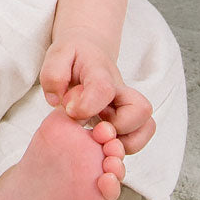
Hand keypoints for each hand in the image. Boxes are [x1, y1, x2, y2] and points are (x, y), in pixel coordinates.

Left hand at [39, 39, 156, 153]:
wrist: (88, 53)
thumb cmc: (74, 56)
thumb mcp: (57, 54)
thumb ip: (53, 74)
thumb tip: (58, 101)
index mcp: (100, 72)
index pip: (103, 89)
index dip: (87, 106)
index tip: (70, 111)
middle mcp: (120, 90)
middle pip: (141, 109)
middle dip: (118, 127)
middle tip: (94, 130)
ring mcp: (126, 106)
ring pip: (146, 126)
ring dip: (125, 141)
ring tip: (100, 138)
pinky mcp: (127, 120)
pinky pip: (139, 137)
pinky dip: (125, 146)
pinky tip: (103, 142)